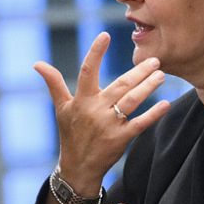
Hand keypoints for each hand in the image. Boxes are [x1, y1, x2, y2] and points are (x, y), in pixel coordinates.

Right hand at [34, 32, 169, 195]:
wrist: (78, 168)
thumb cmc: (71, 134)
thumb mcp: (61, 108)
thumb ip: (54, 83)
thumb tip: (37, 64)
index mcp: (81, 100)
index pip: (87, 71)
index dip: (95, 53)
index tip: (105, 35)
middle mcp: (95, 110)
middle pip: (120, 85)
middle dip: (139, 71)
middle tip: (155, 60)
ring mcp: (109, 125)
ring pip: (133, 100)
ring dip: (148, 86)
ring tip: (161, 75)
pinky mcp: (121, 139)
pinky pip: (141, 123)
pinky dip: (154, 114)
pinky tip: (165, 103)